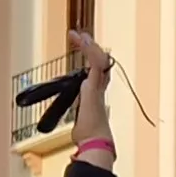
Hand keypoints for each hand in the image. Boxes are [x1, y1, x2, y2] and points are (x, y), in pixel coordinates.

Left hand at [68, 30, 117, 152]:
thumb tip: (76, 129)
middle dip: (90, 48)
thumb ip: (77, 120)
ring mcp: (98, 86)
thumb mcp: (79, 122)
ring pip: (98, 59)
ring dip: (87, 46)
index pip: (97, 71)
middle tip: (80, 36)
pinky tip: (82, 41)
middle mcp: (99, 87)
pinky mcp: (94, 86)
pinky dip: (88, 50)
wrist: (95, 141)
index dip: (91, 59)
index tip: (82, 48)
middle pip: (99, 62)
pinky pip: (95, 63)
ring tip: (78, 35)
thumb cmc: (89, 135)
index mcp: (96, 94)